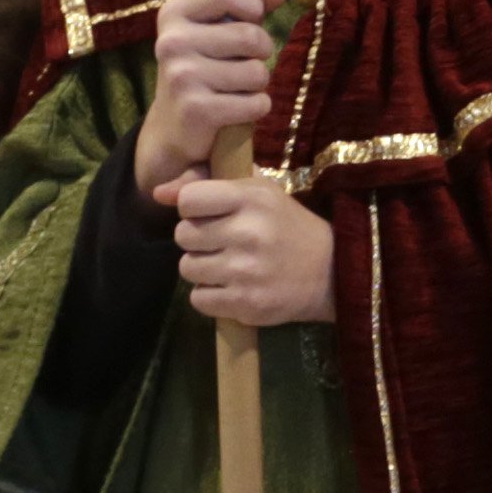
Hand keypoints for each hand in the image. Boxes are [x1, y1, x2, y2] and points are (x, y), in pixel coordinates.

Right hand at [131, 0, 288, 200]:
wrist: (174, 126)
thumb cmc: (205, 66)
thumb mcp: (219, 27)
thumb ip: (249, 1)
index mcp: (174, 13)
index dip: (251, 5)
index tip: (250, 19)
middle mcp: (172, 41)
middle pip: (251, 36)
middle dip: (261, 52)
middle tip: (242, 63)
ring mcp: (181, 76)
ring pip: (258, 72)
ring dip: (257, 83)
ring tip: (234, 87)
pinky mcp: (196, 109)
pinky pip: (256, 103)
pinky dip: (256, 108)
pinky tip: (235, 110)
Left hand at [168, 171, 335, 329]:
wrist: (333, 272)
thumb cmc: (289, 227)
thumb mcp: (257, 195)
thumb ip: (206, 189)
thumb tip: (157, 194)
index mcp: (252, 199)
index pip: (188, 200)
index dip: (192, 209)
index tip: (210, 215)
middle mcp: (248, 233)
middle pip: (183, 236)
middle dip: (197, 240)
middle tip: (222, 243)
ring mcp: (246, 271)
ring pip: (187, 269)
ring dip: (202, 269)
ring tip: (228, 266)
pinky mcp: (246, 304)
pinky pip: (198, 299)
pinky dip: (210, 295)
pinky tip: (232, 287)